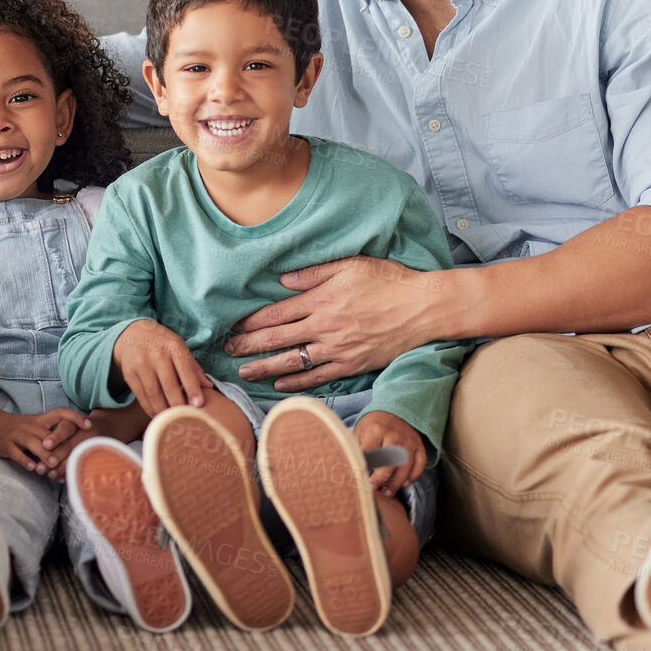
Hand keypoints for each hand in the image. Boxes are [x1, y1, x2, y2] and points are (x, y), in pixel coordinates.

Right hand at [0, 407, 91, 474]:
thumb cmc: (18, 429)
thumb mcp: (35, 426)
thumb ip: (52, 435)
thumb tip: (75, 447)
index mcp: (40, 419)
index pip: (61, 412)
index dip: (75, 417)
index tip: (89, 426)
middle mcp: (30, 425)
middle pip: (48, 433)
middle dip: (60, 445)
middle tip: (72, 457)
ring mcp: (17, 434)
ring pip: (33, 443)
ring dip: (44, 454)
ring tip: (53, 465)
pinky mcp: (6, 444)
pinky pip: (16, 452)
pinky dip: (24, 460)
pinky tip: (32, 468)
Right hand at [112, 320, 213, 415]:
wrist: (131, 333)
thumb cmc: (162, 344)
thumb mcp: (179, 348)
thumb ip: (193, 367)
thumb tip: (209, 387)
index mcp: (173, 347)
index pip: (185, 370)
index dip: (193, 389)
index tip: (199, 405)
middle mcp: (156, 355)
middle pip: (169, 386)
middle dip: (179, 405)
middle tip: (187, 418)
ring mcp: (141, 364)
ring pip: (154, 394)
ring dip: (164, 411)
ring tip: (173, 420)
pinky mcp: (130, 374)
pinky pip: (142, 396)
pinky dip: (151, 409)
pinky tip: (158, 415)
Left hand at [225, 256, 440, 391]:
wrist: (422, 308)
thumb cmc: (389, 281)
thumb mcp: (350, 265)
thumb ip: (314, 273)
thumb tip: (283, 281)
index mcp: (321, 300)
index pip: (276, 313)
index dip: (251, 322)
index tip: (233, 326)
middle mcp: (324, 327)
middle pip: (277, 340)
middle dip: (248, 346)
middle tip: (227, 352)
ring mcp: (337, 349)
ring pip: (292, 362)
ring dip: (264, 368)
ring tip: (244, 373)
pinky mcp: (351, 364)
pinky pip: (317, 377)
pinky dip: (296, 383)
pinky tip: (279, 385)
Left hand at [353, 411, 426, 495]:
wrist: (394, 411)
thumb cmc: (372, 425)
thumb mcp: (359, 431)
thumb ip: (355, 448)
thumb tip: (346, 470)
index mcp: (376, 430)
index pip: (370, 454)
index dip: (363, 470)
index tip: (358, 481)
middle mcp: (394, 435)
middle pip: (389, 463)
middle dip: (380, 479)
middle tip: (373, 489)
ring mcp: (409, 441)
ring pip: (405, 467)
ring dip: (396, 483)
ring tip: (387, 491)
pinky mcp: (419, 445)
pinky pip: (420, 464)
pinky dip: (413, 476)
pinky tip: (404, 483)